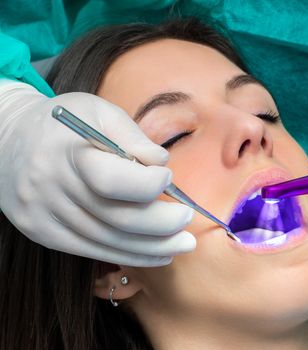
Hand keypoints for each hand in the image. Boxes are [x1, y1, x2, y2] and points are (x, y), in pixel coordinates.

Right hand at [0, 81, 194, 265]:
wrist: (7, 139)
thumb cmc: (63, 123)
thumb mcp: (98, 111)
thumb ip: (131, 135)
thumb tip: (161, 162)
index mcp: (65, 151)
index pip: (109, 180)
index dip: (146, 185)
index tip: (168, 178)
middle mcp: (50, 187)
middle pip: (114, 217)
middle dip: (160, 224)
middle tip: (188, 220)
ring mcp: (43, 215)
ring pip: (107, 240)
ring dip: (152, 247)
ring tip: (184, 244)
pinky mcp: (42, 233)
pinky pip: (92, 251)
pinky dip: (129, 255)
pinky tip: (158, 254)